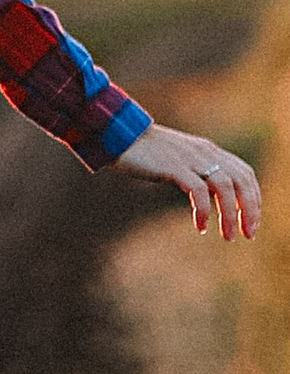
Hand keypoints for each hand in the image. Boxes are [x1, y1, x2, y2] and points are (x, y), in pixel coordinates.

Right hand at [118, 120, 262, 238]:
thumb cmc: (147, 153)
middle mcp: (205, 153)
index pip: (245, 173)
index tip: (252, 221)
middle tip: (248, 234)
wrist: (120, 137)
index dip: (254, 198)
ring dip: (230, 215)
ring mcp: (191, 159)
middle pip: (241, 181)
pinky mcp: (174, 166)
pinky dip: (204, 210)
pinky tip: (201, 226)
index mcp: (210, 151)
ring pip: (225, 188)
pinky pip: (199, 190)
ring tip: (228, 236)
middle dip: (250, 210)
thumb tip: (212, 195)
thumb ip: (198, 172)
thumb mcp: (180, 161)